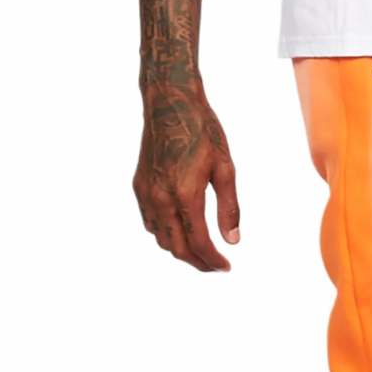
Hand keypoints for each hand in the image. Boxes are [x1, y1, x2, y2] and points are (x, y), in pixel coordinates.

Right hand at [134, 87, 240, 269]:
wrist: (169, 104)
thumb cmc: (201, 131)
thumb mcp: (225, 168)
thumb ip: (228, 207)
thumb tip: (232, 240)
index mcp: (185, 195)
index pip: (198, 243)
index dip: (212, 260)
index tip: (225, 267)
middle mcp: (161, 199)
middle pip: (176, 248)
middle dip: (197, 262)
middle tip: (215, 266)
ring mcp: (146, 194)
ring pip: (160, 238)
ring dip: (180, 250)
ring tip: (200, 250)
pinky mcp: (138, 186)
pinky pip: (150, 222)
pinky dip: (164, 234)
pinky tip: (179, 230)